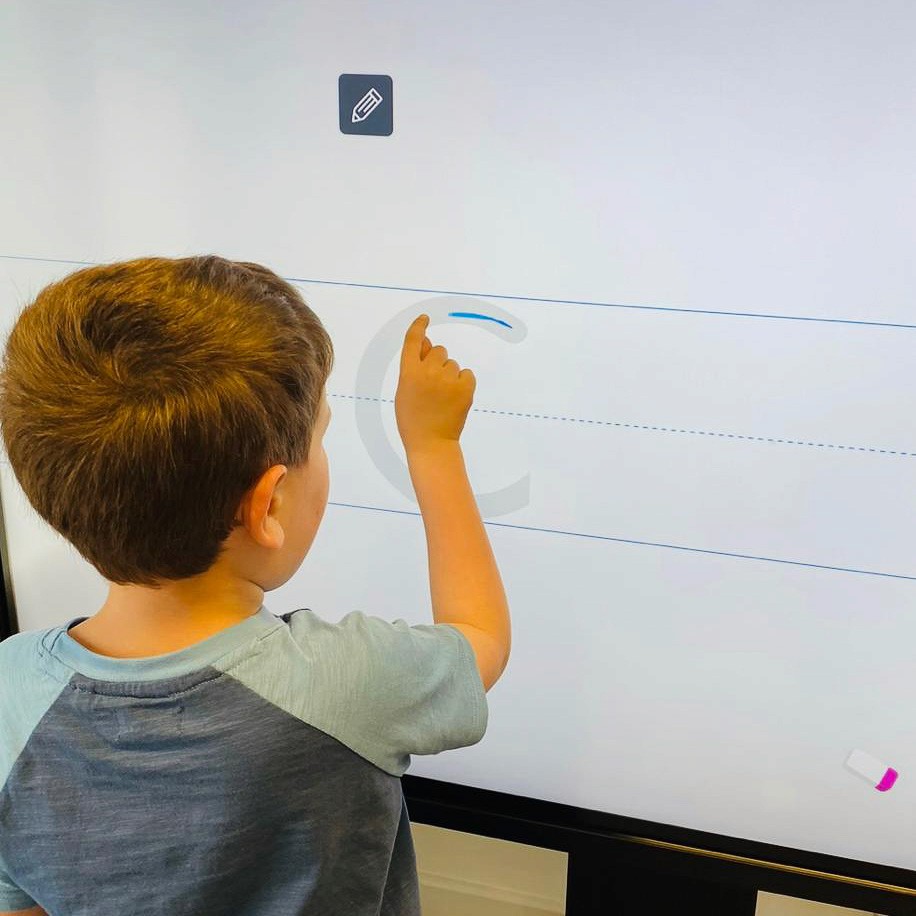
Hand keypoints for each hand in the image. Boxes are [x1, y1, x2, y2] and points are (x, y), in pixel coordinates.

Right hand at [395, 314, 475, 452]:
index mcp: (408, 372)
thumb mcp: (405, 390)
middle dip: (437, 362)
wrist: (431, 442)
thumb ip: (414, 365)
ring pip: (452, 364)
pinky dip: (462, 383)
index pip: (413, 341)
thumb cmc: (413, 418)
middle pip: (438, 350)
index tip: (424, 318)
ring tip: (443, 397)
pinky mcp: (465, 387)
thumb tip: (427, 342)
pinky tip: (454, 398)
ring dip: (449, 375)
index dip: (419, 327)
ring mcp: (447, 379)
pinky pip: (466, 373)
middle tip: (433, 385)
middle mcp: (428, 372)